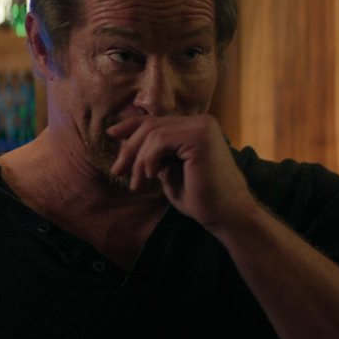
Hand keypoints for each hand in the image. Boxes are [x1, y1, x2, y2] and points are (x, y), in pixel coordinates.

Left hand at [107, 115, 258, 230]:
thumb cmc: (201, 198)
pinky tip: (149, 177)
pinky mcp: (200, 137)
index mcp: (197, 126)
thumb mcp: (169, 171)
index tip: (111, 135)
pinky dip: (149, 159)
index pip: (156, 121)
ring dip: (138, 160)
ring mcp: (202, 127)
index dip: (131, 126)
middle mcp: (201, 121)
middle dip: (129, 149)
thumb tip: (125, 141)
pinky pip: (160, 141)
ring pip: (152, 133)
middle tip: (117, 171)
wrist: (226, 216)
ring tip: (135, 183)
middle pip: (151, 125)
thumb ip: (154, 154)